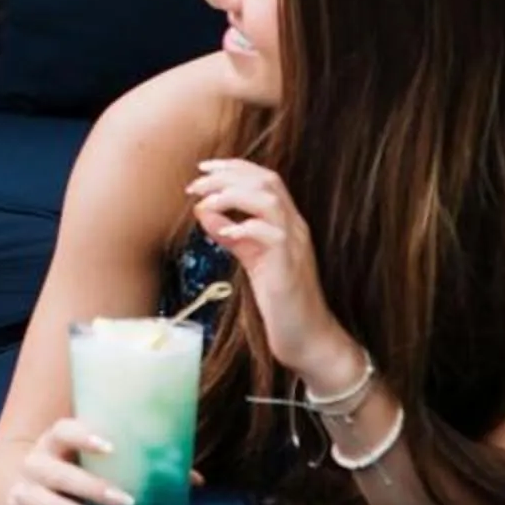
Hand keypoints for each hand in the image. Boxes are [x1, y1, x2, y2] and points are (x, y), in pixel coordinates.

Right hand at [2, 419, 134, 504]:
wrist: (29, 496)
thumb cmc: (77, 474)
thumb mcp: (96, 465)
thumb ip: (140, 469)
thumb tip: (195, 480)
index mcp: (53, 442)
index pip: (61, 431)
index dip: (82, 436)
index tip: (112, 447)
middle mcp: (33, 465)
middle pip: (55, 473)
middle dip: (91, 488)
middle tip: (127, 501)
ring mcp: (23, 494)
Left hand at [187, 157, 345, 384]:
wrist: (308, 337)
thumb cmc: (280, 299)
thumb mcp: (252, 259)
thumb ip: (231, 235)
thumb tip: (202, 211)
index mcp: (287, 223)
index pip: (266, 178)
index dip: (235, 167)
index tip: (204, 168)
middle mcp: (295, 228)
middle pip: (267, 181)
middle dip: (228, 176)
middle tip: (196, 185)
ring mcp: (296, 246)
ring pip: (271, 200)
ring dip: (233, 195)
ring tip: (206, 203)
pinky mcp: (289, 268)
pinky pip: (273, 236)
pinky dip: (246, 227)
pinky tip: (224, 232)